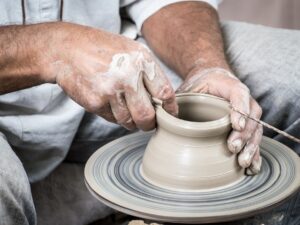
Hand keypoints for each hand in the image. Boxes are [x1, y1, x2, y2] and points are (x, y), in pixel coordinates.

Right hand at [39, 22, 177, 130]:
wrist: (67, 49)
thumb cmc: (102, 50)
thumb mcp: (132, 51)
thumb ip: (149, 73)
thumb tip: (163, 100)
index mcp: (142, 61)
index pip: (165, 93)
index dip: (170, 109)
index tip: (170, 116)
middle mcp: (128, 76)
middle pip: (148, 115)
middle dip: (150, 124)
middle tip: (148, 123)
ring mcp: (111, 90)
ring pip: (129, 122)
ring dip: (131, 122)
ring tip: (126, 110)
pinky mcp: (96, 102)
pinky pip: (112, 119)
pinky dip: (114, 116)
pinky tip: (109, 103)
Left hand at [177, 67, 262, 174]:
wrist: (211, 80)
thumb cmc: (199, 86)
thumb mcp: (187, 88)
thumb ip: (178, 100)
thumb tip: (163, 118)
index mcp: (228, 85)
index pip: (239, 94)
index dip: (240, 109)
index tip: (235, 125)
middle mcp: (243, 99)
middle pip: (251, 115)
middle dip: (244, 134)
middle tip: (233, 148)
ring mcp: (247, 113)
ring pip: (256, 129)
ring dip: (251, 147)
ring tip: (243, 162)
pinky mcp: (247, 126)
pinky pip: (254, 139)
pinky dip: (254, 154)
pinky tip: (252, 168)